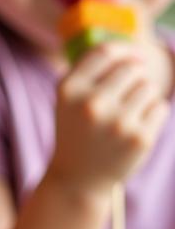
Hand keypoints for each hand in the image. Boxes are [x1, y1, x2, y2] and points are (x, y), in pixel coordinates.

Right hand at [49, 39, 168, 199]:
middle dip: (136, 75)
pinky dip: (153, 112)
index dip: (124, 50)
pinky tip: (137, 125)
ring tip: (129, 112)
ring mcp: (117, 122)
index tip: (134, 55)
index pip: (104, 53)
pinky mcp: (140, 138)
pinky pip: (160, 107)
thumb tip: (131, 51)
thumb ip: (90, 71)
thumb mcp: (68, 99)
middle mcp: (91, 103)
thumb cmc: (76, 130)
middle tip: (129, 91)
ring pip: (149, 87)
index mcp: (69, 89)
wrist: (78, 178)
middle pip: (131, 68)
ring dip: (145, 95)